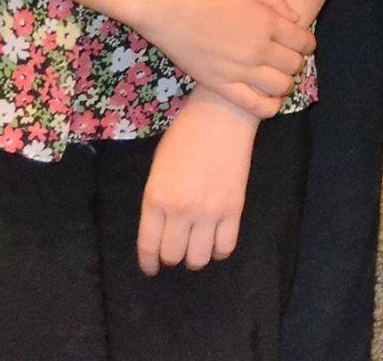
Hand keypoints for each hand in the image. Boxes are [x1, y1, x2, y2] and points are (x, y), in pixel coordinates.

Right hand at [134, 0, 312, 118]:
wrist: (166, 5)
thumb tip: (295, 18)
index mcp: (267, 21)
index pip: (302, 41)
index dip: (307, 43)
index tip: (302, 42)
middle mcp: (258, 48)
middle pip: (293, 65)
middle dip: (296, 62)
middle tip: (287, 57)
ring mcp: (239, 69)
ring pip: (280, 87)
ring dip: (285, 83)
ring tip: (277, 77)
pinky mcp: (219, 85)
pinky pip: (253, 105)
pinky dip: (269, 107)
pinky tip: (269, 101)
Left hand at [137, 88, 258, 274]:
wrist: (222, 114)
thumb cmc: (185, 135)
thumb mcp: (158, 168)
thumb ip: (157, 200)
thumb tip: (161, 230)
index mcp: (156, 198)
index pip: (149, 247)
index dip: (150, 263)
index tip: (152, 267)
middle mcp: (180, 210)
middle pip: (173, 255)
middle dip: (173, 256)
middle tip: (178, 246)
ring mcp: (208, 210)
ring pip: (198, 258)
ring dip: (195, 257)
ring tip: (197, 245)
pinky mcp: (234, 208)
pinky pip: (226, 247)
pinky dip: (219, 251)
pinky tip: (216, 241)